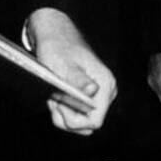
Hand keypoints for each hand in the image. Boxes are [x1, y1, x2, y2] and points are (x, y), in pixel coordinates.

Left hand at [26, 8, 116, 134]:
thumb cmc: (58, 46)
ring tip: (54, 94)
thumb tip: (92, 90)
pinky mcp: (91, 97)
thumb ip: (77, 79)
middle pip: (87, 125)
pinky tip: (56, 95)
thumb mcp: (62, 63)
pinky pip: (78, 116)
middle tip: (53, 97)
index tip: (59, 103)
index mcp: (105, 83)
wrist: (55, 35)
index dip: (74, 119)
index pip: (95, 120)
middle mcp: (106, 91)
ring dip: (63, 113)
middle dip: (66, 116)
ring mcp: (100, 95)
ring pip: (81, 123)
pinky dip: (63, 110)